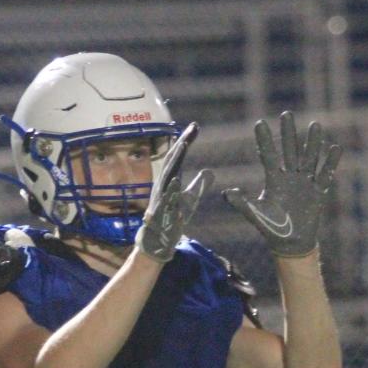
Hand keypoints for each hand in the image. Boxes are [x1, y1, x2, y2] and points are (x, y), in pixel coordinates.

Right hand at [135, 122, 213, 262]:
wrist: (157, 241)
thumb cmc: (171, 219)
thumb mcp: (190, 199)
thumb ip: (199, 185)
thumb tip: (210, 171)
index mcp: (169, 179)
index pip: (178, 156)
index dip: (185, 141)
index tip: (195, 127)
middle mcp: (162, 185)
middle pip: (171, 160)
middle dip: (181, 144)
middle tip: (191, 129)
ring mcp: (160, 198)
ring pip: (167, 175)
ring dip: (174, 161)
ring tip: (184, 145)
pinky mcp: (159, 213)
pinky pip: (164, 200)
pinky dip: (169, 190)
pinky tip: (176, 180)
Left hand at [223, 111, 341, 257]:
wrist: (291, 243)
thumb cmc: (271, 228)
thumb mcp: (255, 214)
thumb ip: (242, 203)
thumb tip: (226, 193)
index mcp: (274, 179)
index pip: (268, 156)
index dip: (264, 141)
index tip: (259, 123)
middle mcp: (290, 176)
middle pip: (289, 151)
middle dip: (288, 134)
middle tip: (287, 114)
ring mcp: (305, 182)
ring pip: (309, 158)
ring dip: (312, 143)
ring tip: (315, 125)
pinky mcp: (318, 191)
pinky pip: (325, 175)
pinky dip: (330, 163)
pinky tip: (334, 149)